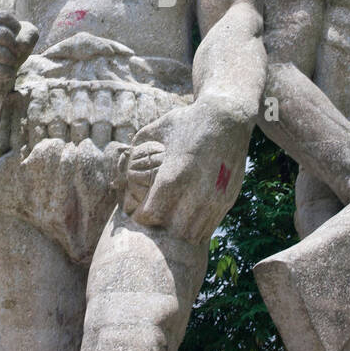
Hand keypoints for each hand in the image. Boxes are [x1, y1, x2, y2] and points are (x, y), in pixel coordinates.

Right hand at [0, 10, 38, 89]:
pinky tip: (4, 71)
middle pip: (3, 34)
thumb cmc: (8, 45)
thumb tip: (20, 45)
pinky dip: (10, 72)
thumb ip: (29, 32)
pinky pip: (2, 71)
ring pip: (3, 54)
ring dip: (13, 59)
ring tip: (9, 61)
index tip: (13, 34)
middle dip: (15, 44)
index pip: (5, 17)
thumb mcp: (22, 33)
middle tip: (14, 50)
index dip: (17, 27)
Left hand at [122, 99, 242, 235]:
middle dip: (160, 225)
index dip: (141, 215)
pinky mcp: (228, 199)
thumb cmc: (188, 121)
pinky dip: (196, 226)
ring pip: (192, 233)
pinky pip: (209, 227)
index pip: (151, 215)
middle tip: (156, 214)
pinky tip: (189, 213)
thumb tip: (120, 162)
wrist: (228, 117)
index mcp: (174, 175)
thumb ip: (136, 146)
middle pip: (171, 230)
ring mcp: (214, 197)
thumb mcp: (158, 128)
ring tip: (172, 216)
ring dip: (179, 229)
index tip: (139, 208)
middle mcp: (196, 191)